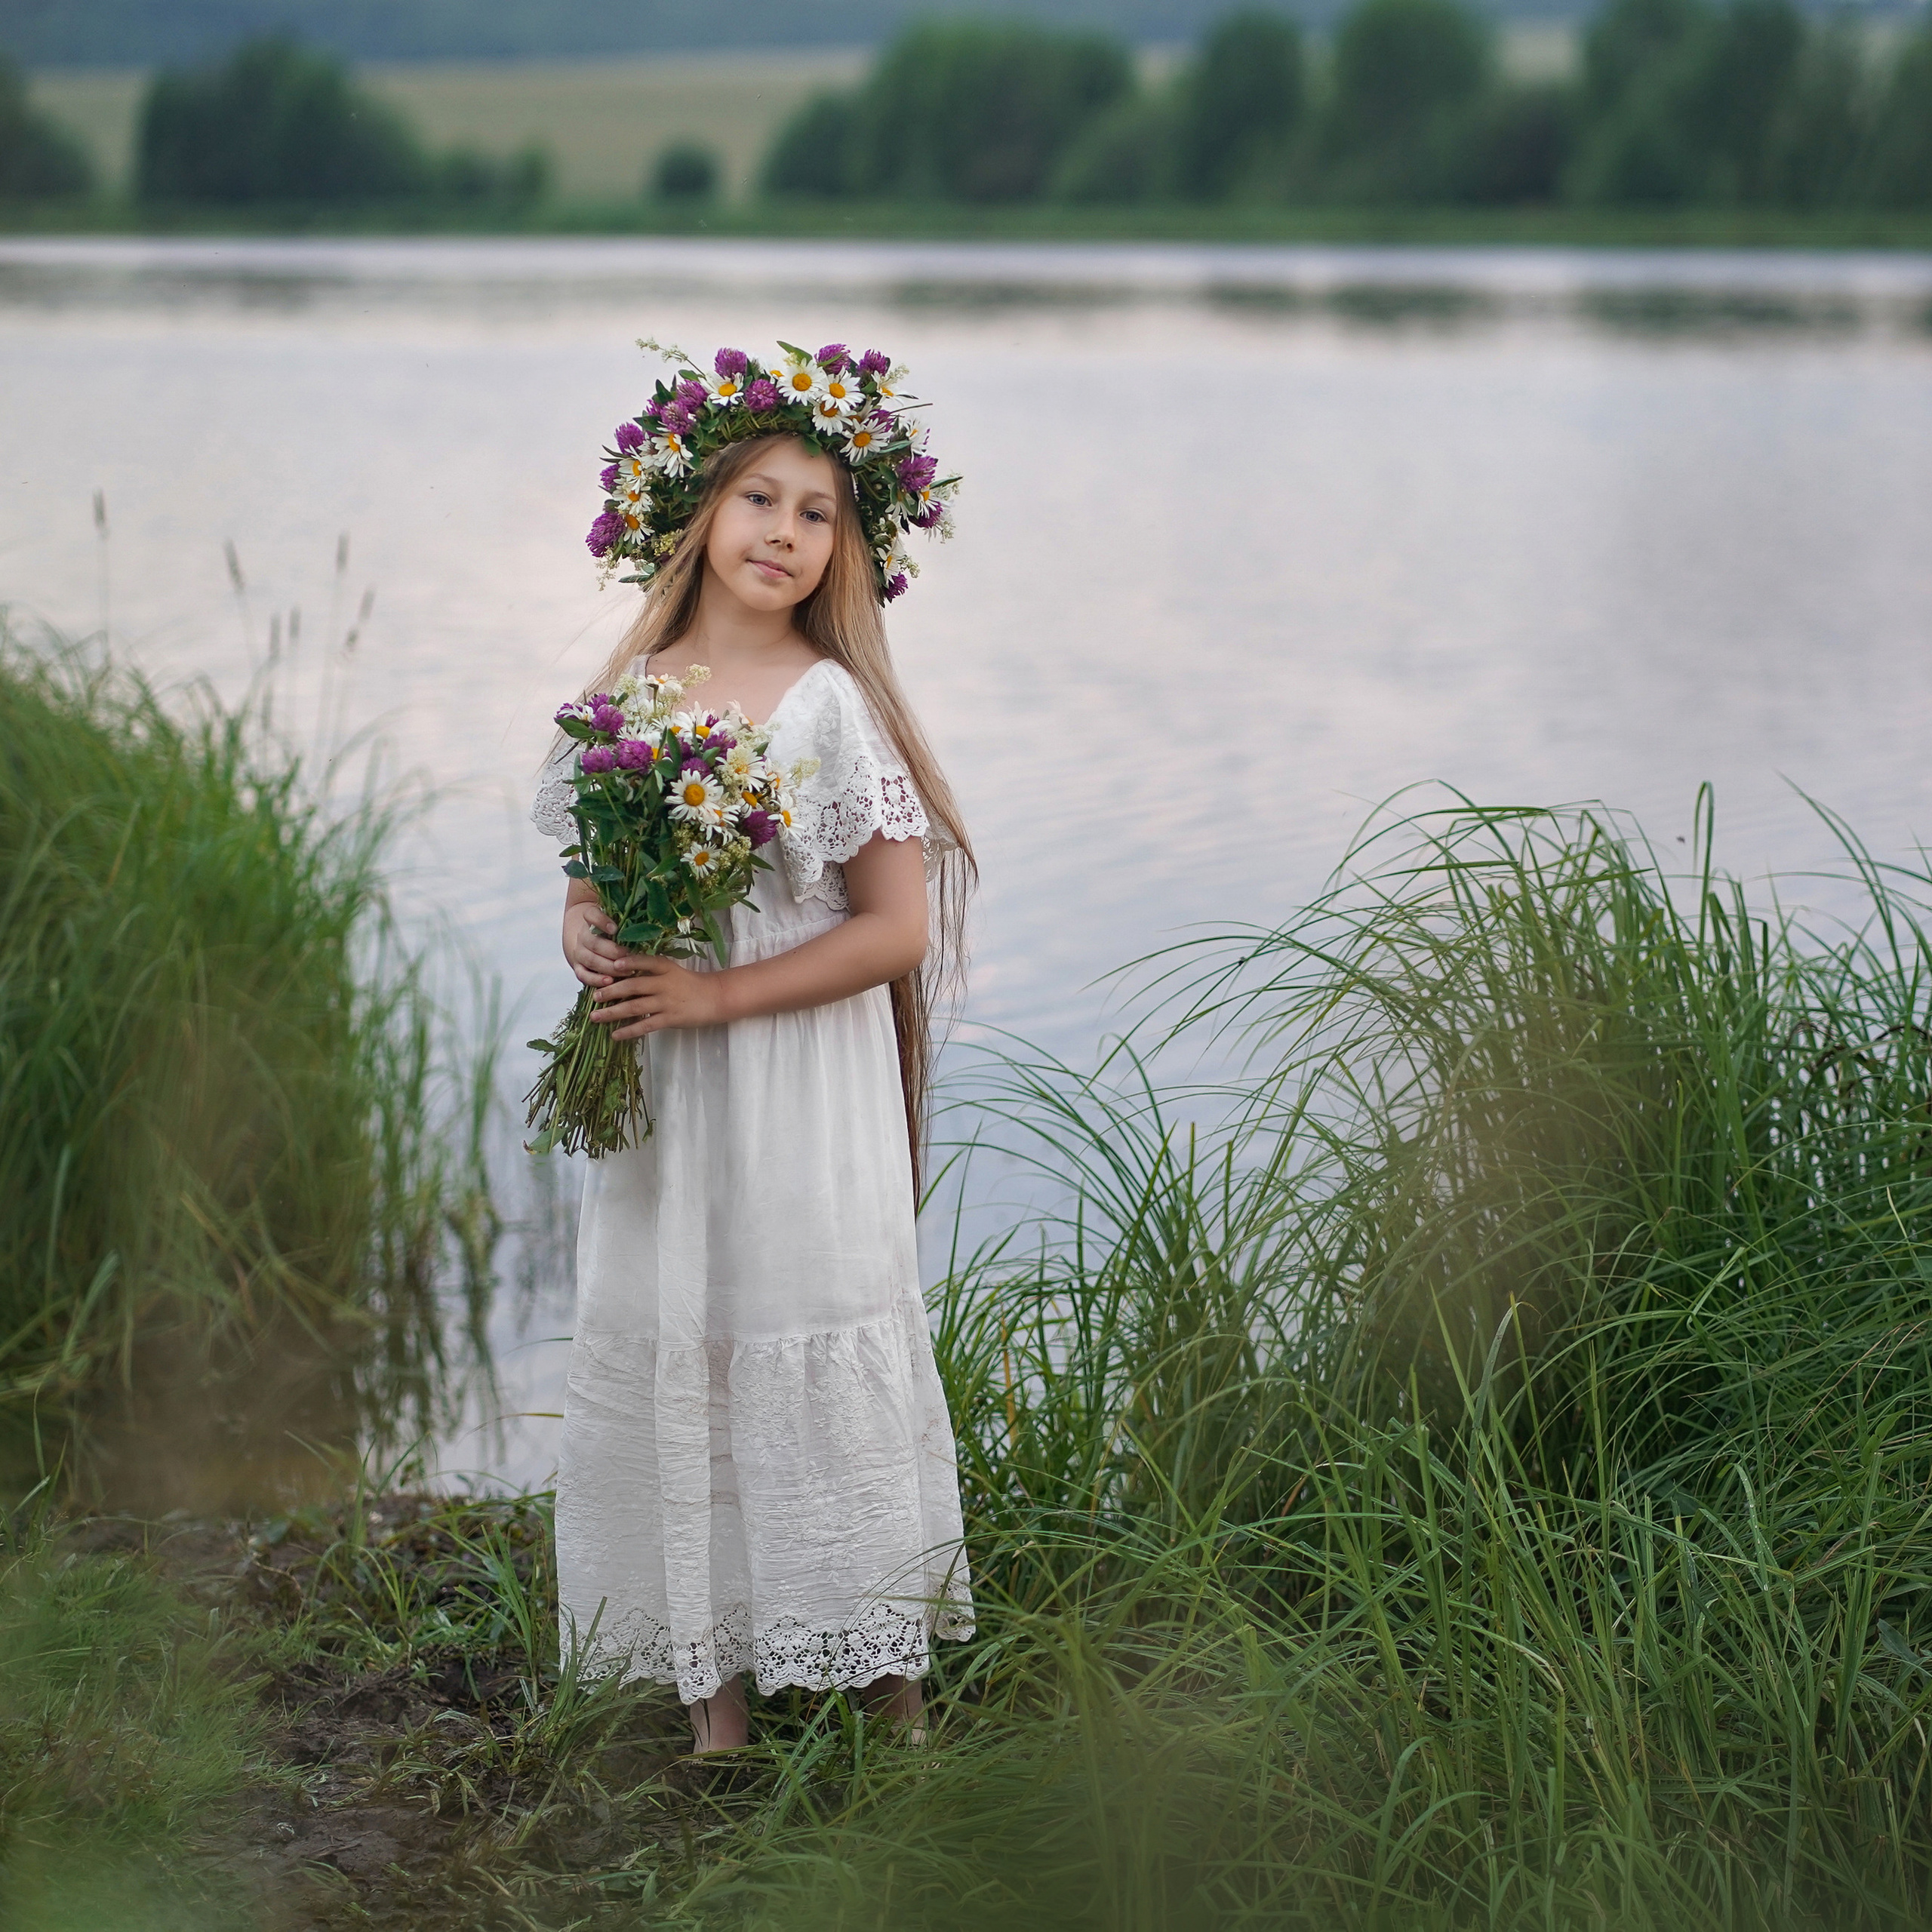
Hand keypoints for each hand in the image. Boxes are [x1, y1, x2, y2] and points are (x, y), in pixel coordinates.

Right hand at [563, 899, 644, 989]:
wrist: (595, 943)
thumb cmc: (617, 933)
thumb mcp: (622, 923)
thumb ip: (631, 920)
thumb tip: (656, 918)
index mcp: (592, 920)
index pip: (590, 915)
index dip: (600, 921)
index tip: (615, 929)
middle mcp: (583, 935)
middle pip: (592, 942)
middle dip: (611, 950)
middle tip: (628, 955)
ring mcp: (580, 952)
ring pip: (589, 959)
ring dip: (607, 966)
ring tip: (625, 971)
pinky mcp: (579, 967)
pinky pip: (583, 975)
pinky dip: (595, 979)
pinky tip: (609, 982)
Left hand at [589, 955, 727, 1038]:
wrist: (716, 998)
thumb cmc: (691, 984)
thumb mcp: (673, 971)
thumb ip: (651, 971)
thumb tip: (623, 973)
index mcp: (665, 968)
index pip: (644, 961)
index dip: (628, 963)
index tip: (611, 965)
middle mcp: (664, 983)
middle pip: (633, 985)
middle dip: (612, 991)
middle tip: (595, 996)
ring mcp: (667, 1002)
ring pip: (635, 1006)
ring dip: (613, 1012)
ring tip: (596, 1017)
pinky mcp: (670, 1018)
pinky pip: (645, 1025)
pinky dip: (629, 1031)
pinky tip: (615, 1035)